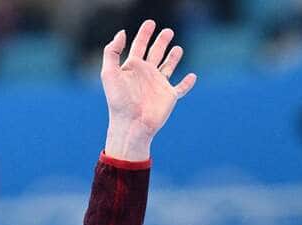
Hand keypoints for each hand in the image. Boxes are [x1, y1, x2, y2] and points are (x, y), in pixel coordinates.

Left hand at [101, 20, 196, 160]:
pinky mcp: (169, 97)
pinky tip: (192, 76)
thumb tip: (122, 33)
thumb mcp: (109, 74)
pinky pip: (181, 88)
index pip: (138, 46)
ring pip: (168, 67)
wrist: (131, 125)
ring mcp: (158, 85)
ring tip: (178, 48)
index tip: (150, 22)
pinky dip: (187, 83)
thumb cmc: (118, 101)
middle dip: (161, 42)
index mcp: (132, 69)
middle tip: (168, 31)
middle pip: (155, 53)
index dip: (144, 34)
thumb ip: (112, 52)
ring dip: (173, 58)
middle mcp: (146, 75)